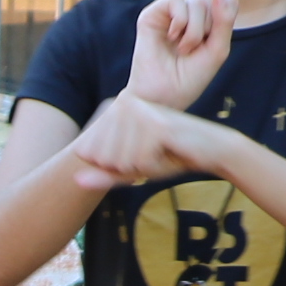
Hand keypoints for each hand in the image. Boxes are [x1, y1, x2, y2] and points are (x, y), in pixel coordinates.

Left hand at [62, 91, 220, 191]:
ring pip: (123, 163)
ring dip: (144, 168)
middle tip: (152, 155)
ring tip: (161, 152)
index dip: (115, 167)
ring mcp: (139, 112)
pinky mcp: (156, 125)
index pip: (91, 154)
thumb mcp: (132, 170)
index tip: (138, 155)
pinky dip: (157, 167)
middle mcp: (123, 104)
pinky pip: (142, 164)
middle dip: (129, 168)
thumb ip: (104, 175)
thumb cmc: (169, 157)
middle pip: (106, 160)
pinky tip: (170, 151)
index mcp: (113, 108)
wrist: (210, 150)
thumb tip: (75, 181)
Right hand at [125, 0, 236, 110]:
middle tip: (195, 48)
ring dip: (194, 31)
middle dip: (209, 25)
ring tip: (182, 49)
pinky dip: (180, 21)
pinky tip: (172, 37)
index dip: (225, 17)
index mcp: (208, 23)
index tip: (212, 41)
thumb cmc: (190, 78)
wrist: (163, 97)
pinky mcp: (153, 14)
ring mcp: (170, 13)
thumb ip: (224, 19)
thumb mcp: (218, 49)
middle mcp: (189, 15)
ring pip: (196, 1)